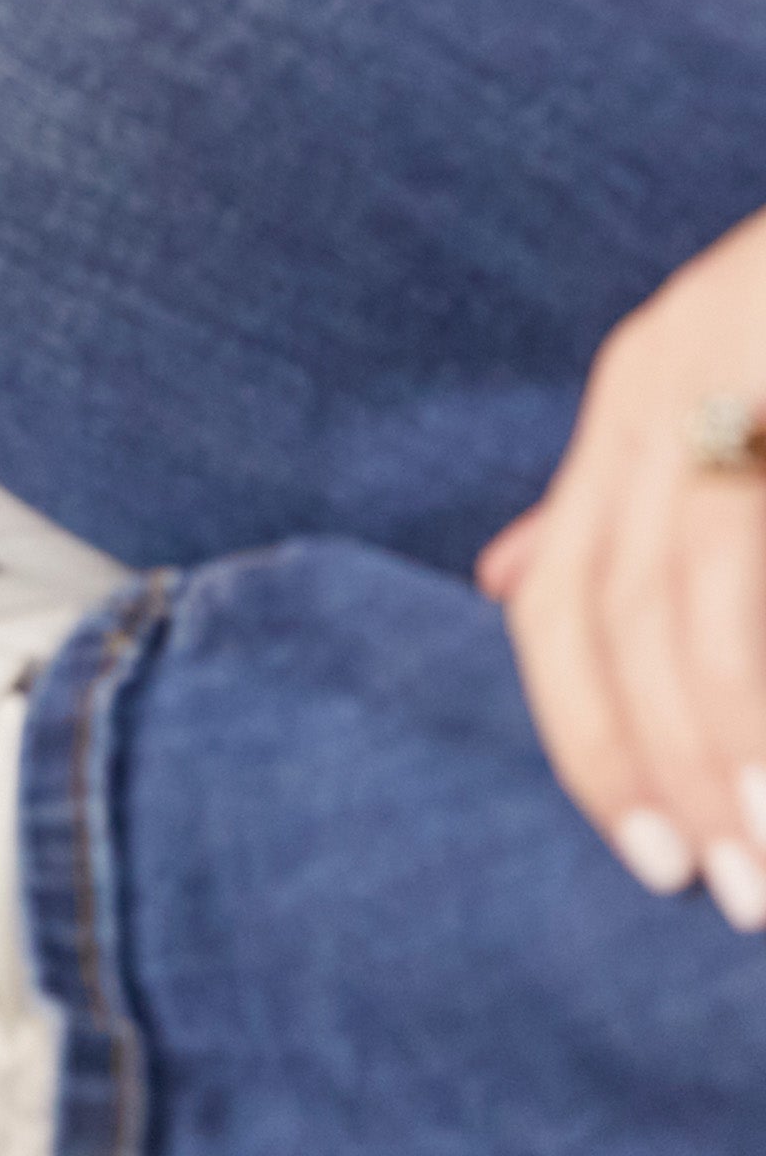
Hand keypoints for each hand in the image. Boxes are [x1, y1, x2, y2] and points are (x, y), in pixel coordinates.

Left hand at [478, 204, 765, 926]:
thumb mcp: (716, 412)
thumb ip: (619, 507)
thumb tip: (500, 583)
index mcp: (632, 405)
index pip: (559, 596)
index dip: (586, 732)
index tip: (647, 856)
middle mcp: (659, 379)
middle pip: (609, 602)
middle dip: (649, 756)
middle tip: (714, 886)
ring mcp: (727, 361)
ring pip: (689, 589)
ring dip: (719, 734)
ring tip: (765, 862)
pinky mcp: (762, 352)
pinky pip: (746, 543)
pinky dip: (759, 670)